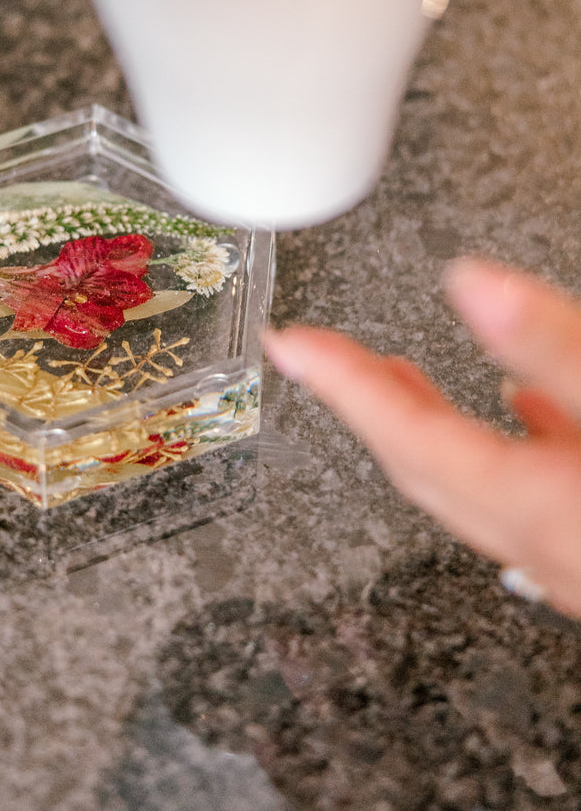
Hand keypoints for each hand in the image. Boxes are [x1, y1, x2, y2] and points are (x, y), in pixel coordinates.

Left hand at [264, 258, 580, 617]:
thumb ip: (552, 344)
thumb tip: (469, 283)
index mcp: (532, 508)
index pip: (404, 436)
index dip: (340, 380)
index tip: (287, 343)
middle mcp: (542, 545)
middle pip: (422, 467)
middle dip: (364, 402)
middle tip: (319, 356)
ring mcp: (570, 557)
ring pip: (473, 485)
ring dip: (427, 426)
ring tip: (398, 379)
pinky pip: (529, 494)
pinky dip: (510, 444)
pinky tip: (529, 411)